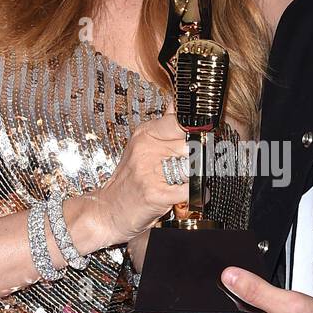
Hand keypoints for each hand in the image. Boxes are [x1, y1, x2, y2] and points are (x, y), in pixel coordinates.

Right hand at [97, 97, 189, 242]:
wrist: (108, 211)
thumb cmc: (129, 181)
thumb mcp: (143, 145)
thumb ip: (165, 124)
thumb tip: (178, 101)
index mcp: (146, 134)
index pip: (182, 120)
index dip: (199, 129)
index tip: (204, 136)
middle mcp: (147, 149)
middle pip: (192, 143)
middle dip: (201, 155)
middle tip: (196, 165)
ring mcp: (149, 171)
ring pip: (193, 165)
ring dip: (198, 176)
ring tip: (188, 180)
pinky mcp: (155, 193)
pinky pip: (190, 189)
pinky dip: (198, 194)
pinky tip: (191, 194)